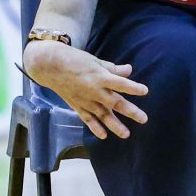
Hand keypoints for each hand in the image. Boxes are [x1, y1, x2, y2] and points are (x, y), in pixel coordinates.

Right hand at [23, 40, 147, 139]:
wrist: (51, 66)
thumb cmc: (75, 59)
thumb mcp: (95, 60)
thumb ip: (112, 68)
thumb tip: (129, 70)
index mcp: (100, 76)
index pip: (121, 83)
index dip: (133, 88)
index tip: (145, 91)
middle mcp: (95, 91)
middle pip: (115, 102)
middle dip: (131, 111)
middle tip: (144, 119)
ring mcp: (86, 100)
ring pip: (103, 115)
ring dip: (115, 125)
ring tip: (126, 134)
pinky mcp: (77, 106)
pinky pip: (88, 119)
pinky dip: (95, 128)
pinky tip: (103, 136)